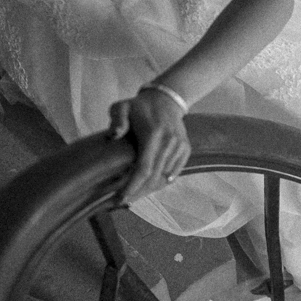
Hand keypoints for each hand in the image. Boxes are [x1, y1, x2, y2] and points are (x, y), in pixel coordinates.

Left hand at [108, 86, 190, 205]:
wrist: (166, 99)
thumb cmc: (139, 106)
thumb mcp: (122, 106)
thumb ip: (117, 119)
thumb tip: (114, 134)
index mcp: (153, 135)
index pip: (143, 168)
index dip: (132, 187)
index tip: (120, 199)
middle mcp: (169, 142)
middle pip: (154, 178)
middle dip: (138, 193)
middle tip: (121, 201)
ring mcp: (180, 146)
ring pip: (164, 178)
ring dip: (149, 189)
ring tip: (133, 195)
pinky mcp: (186, 149)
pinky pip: (174, 173)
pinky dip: (162, 182)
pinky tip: (148, 187)